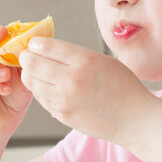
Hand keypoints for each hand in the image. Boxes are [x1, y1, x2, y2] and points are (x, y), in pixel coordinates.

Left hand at [18, 37, 154, 144]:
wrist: (134, 118)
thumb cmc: (122, 86)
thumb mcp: (103, 60)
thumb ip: (76, 55)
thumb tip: (48, 49)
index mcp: (84, 60)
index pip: (46, 46)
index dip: (35, 43)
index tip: (34, 43)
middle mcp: (72, 79)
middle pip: (32, 64)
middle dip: (26, 58)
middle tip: (28, 57)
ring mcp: (65, 99)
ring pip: (32, 83)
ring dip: (31, 76)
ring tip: (38, 73)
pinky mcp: (62, 115)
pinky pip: (41, 99)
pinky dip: (41, 92)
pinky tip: (50, 88)